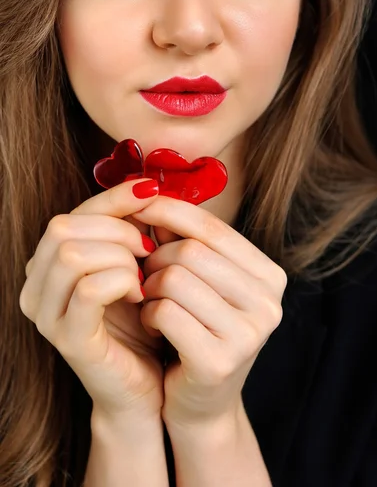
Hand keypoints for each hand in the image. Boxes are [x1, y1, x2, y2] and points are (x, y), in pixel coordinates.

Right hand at [19, 179, 165, 420]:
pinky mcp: (68, 339)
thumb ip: (130, 228)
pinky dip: (122, 282)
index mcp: (49, 263)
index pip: (74, 212)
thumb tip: (147, 185)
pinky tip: (141, 295)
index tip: (151, 191)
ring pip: (72, 254)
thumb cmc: (141, 318)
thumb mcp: (134, 264)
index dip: (113, 197)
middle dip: (117, 230)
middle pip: (65, 227)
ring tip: (145, 277)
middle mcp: (36, 286)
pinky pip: (89, 288)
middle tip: (149, 250)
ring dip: (120, 258)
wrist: (145, 380)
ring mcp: (47, 314)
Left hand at [133, 197, 286, 426]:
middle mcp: (269, 303)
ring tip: (151, 301)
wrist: (201, 403)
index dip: (171, 211)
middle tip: (146, 275)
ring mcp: (248, 334)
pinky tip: (154, 325)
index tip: (139, 205)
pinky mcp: (219, 361)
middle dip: (156, 258)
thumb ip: (188, 241)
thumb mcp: (204, 282)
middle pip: (191, 252)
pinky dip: (149, 314)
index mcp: (270, 276)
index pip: (213, 229)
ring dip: (150, 288)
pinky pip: (165, 312)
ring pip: (174, 279)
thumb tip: (151, 195)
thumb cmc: (198, 330)